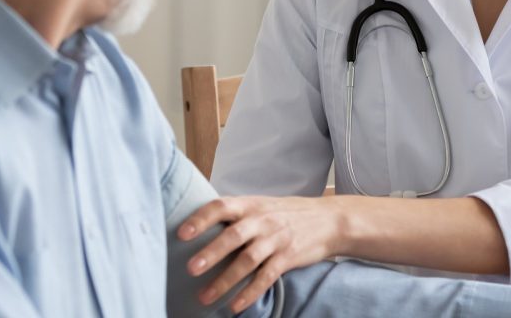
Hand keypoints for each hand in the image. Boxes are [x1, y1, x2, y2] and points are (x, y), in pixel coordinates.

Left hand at [177, 195, 343, 313]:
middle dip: (211, 253)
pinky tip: (235, 306)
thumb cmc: (286, 213)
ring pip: (248, 261)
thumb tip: (200, 223)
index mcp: (250, 205)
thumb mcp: (261, 205)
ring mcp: (276, 239)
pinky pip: (267, 277)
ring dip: (225, 280)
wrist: (328, 220)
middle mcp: (262, 220)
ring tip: (205, 297)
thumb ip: (235, 214)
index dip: (201, 219)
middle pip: (234, 236)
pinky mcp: (288, 257)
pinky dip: (250, 293)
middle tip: (190, 269)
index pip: (221, 207)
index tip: (182, 233)